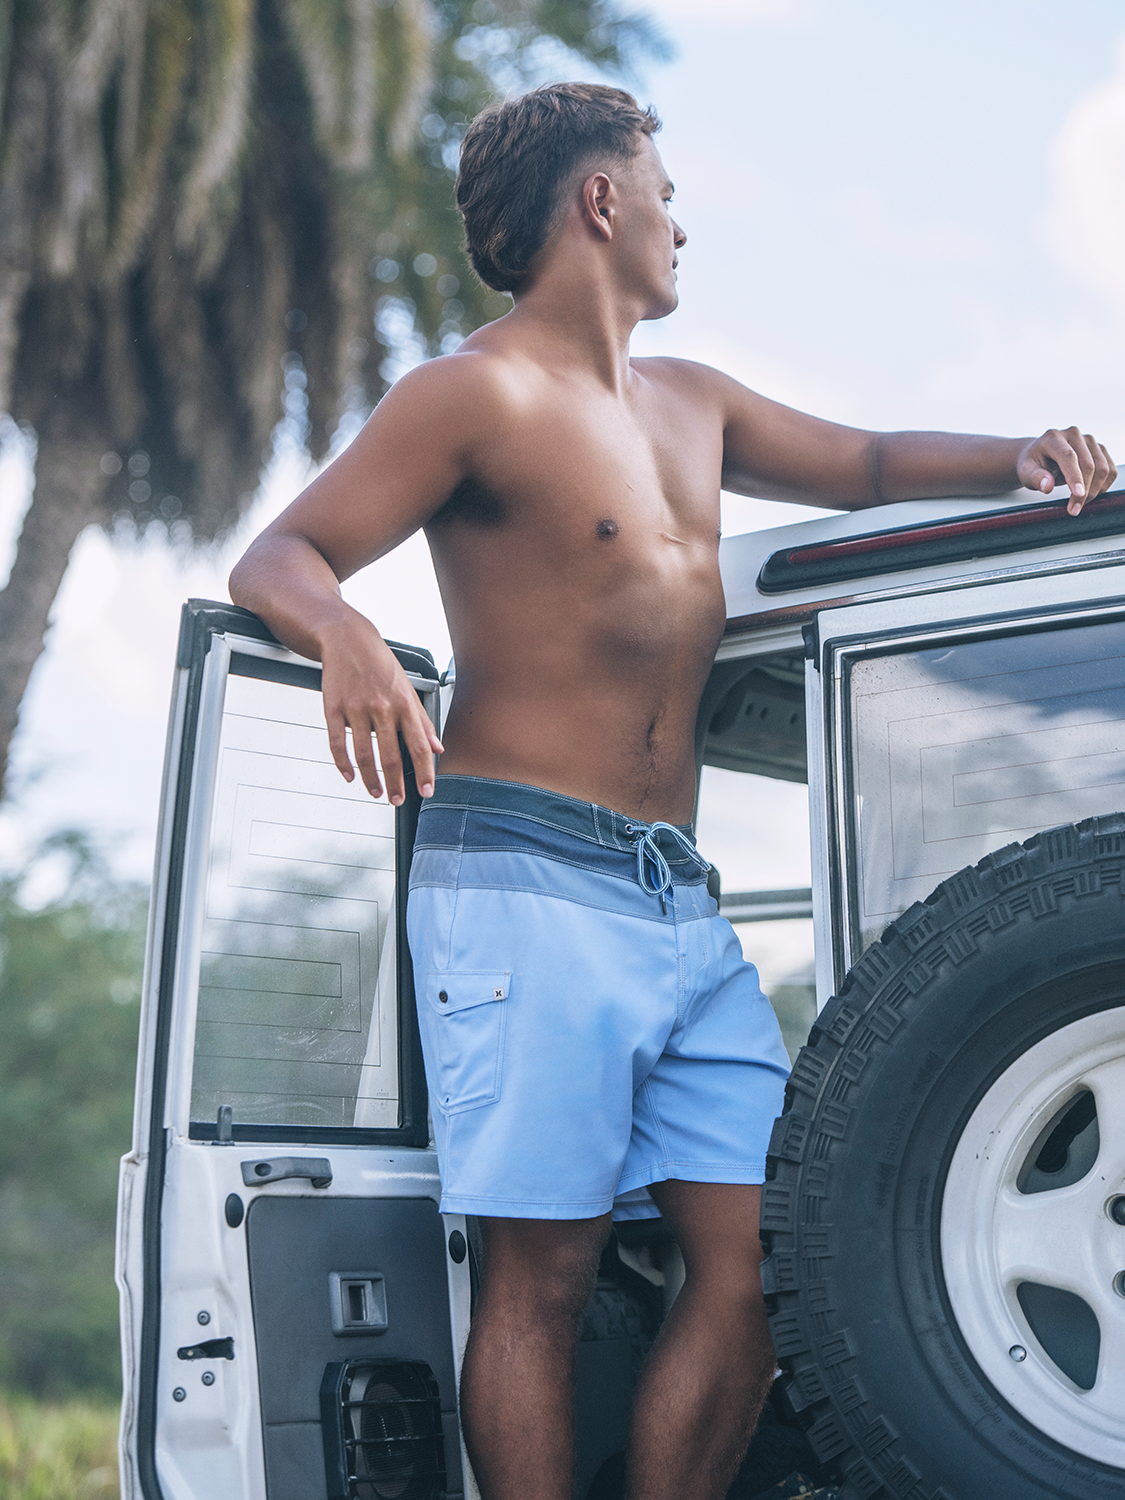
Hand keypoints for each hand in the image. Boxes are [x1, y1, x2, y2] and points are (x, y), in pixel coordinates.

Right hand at [318, 612, 442, 803]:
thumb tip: (438, 748)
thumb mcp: (408, 688)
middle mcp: (382, 707)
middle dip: (396, 783)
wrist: (347, 638)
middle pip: (391, 755)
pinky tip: (349, 776)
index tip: (427, 791)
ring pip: (364, 754)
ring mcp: (356, 708)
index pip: (419, 745)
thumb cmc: (380, 664)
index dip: (425, 771)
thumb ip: (422, 720)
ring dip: (370, 779)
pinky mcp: (333, 708)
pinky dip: (343, 764)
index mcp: (404, 703)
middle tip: (398, 800)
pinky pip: (337, 742)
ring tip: (376, 793)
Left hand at [1017, 427, 1116, 514]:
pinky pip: (1110, 469)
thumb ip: (1036, 478)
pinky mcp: (1099, 449)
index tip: (1078, 495)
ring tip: (1080, 502)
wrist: (1039, 456)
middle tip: (1074, 509)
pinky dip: (1103, 485)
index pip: (1068, 456)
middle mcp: (1073, 435)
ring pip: (1102, 468)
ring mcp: (1089, 441)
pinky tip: (1091, 493)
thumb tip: (1048, 485)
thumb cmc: (1032, 465)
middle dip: (1084, 491)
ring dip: (1095, 490)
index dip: (1075, 477)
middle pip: (1088, 465)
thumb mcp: (1026, 473)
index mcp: (1053, 438)